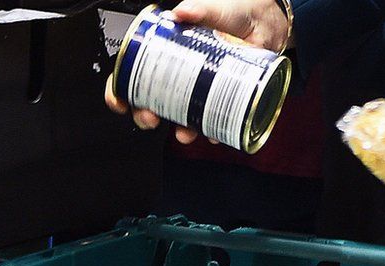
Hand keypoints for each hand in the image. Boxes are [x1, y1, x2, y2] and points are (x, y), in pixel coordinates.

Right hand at [104, 0, 290, 143]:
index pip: (133, 73)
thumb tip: (181, 12)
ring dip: (179, 129)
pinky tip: (213, 133)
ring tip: (183, 132)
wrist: (266, 24)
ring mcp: (201, 88)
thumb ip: (199, 8)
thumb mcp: (214, 8)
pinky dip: (212, 131)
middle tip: (150, 117)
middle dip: (146, 115)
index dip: (120, 90)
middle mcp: (181, 74)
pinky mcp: (223, 98)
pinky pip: (213, 121)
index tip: (119, 101)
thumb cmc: (235, 13)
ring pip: (181, 116)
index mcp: (168, 52)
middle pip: (152, 101)